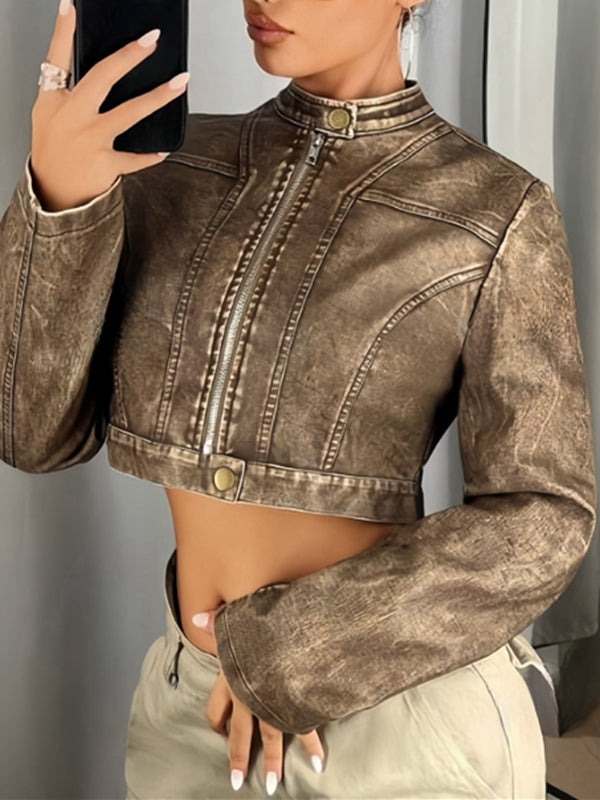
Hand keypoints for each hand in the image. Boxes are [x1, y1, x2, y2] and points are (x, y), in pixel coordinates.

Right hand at [30, 0, 189, 210]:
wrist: (53, 194)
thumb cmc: (53, 151)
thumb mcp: (49, 114)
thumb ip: (67, 89)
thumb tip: (93, 65)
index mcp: (54, 100)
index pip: (57, 57)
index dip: (64, 31)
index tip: (72, 7)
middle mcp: (72, 116)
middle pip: (103, 77)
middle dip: (129, 56)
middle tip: (151, 40)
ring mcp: (90, 139)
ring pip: (130, 112)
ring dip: (158, 96)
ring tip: (180, 82)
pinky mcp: (105, 163)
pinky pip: (134, 157)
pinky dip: (150, 156)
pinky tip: (164, 150)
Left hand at [193, 605, 324, 793]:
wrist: (293, 634)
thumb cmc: (264, 626)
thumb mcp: (237, 620)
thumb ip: (218, 621)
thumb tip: (197, 617)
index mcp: (230, 678)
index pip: (215, 709)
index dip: (216, 723)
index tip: (219, 733)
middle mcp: (249, 696)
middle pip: (240, 734)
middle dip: (239, 759)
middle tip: (238, 782)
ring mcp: (273, 704)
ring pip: (270, 739)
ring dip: (272, 763)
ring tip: (272, 785)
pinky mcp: (296, 705)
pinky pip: (304, 730)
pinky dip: (312, 747)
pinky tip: (317, 763)